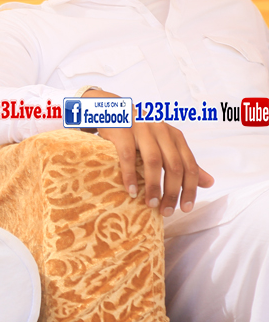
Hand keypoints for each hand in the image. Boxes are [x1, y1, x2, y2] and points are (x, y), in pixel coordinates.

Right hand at [84, 90, 213, 214]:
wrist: (112, 110)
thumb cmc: (140, 132)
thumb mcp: (165, 144)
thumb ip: (184, 162)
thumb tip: (210, 183)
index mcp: (175, 136)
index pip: (189, 165)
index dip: (190, 189)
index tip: (185, 208)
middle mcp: (162, 131)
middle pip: (174, 165)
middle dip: (173, 191)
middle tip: (166, 211)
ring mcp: (142, 129)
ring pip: (154, 161)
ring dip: (154, 186)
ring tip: (150, 203)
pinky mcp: (122, 131)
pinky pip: (128, 156)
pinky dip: (130, 175)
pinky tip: (131, 190)